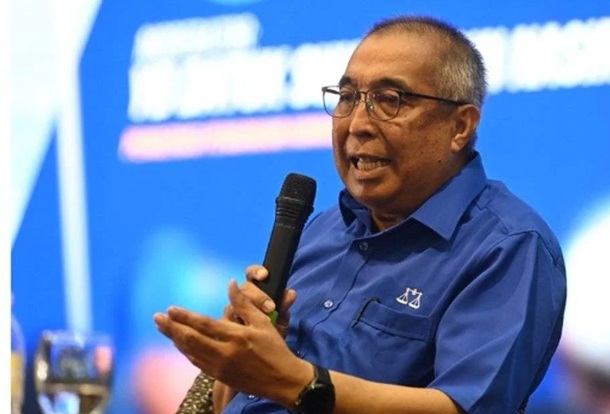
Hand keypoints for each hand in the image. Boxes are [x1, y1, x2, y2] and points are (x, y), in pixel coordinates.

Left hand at [154, 280, 310, 406]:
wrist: (282, 380)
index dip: (185, 317)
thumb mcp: (263, 323)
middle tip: (157, 318)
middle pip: (191, 339)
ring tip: (163, 328)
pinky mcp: (220, 376)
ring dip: (175, 339)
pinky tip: (179, 343)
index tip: (170, 309)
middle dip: (172, 328)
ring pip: (190, 352)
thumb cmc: (275, 348)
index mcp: (236, 337)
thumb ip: (244, 303)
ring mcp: (220, 367)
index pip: (204, 325)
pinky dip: (185, 351)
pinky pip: (197, 362)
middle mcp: (225, 353)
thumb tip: (231, 283)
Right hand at [224, 265, 296, 337]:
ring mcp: (230, 313)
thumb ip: (284, 307)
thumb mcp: (281, 321)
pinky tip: (245, 331)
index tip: (264, 275)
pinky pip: (225, 324)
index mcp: (254, 292)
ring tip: (261, 322)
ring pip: (232, 306)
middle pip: (243, 289)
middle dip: (257, 296)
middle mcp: (240, 299)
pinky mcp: (223, 328)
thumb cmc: (272, 333)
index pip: (251, 275)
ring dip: (246, 312)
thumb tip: (291, 293)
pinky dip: (235, 326)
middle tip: (270, 308)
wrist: (264, 356)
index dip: (256, 271)